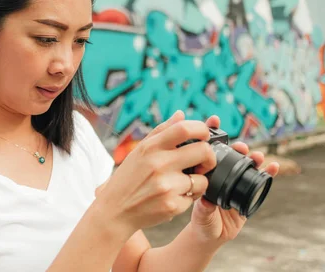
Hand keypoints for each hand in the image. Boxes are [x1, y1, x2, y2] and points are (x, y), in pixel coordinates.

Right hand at [92, 111, 216, 236]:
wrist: (115, 211)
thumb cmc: (128, 178)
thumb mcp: (139, 151)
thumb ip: (162, 131)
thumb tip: (181, 114)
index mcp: (151, 147)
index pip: (184, 128)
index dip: (201, 129)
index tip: (204, 136)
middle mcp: (159, 164)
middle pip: (203, 151)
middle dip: (209, 156)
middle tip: (204, 161)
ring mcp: (166, 186)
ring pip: (203, 178)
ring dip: (199, 181)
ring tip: (184, 183)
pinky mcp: (172, 206)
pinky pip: (195, 197)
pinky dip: (189, 196)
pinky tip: (175, 196)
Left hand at [188, 115, 279, 244]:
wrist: (210, 235)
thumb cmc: (200, 222)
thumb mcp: (199, 215)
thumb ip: (203, 209)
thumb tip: (206, 202)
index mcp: (207, 173)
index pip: (209, 149)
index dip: (212, 133)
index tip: (214, 120)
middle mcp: (222, 174)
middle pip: (232, 154)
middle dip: (238, 147)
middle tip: (241, 147)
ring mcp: (236, 182)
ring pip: (246, 165)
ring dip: (253, 157)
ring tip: (257, 156)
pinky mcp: (249, 193)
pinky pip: (260, 181)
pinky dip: (268, 173)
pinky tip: (273, 167)